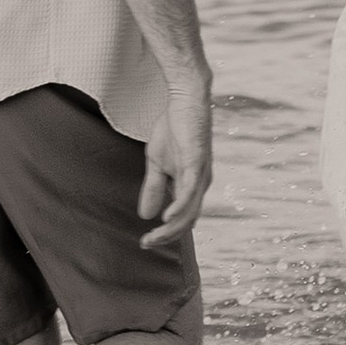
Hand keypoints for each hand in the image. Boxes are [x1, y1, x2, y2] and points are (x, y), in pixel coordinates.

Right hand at [138, 77, 211, 242]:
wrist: (184, 100)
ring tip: (153, 237)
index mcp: (191, 185)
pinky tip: (166, 218)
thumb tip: (146, 215)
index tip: (145, 242)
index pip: (182, 219)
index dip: (165, 234)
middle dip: (167, 236)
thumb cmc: (174, 129)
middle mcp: (200, 184)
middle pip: (187, 221)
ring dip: (171, 228)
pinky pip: (189, 190)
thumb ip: (153, 187)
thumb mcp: (157, 163)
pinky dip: (179, 207)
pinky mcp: (196, 162)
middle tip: (146, 244)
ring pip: (189, 211)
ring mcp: (200, 174)